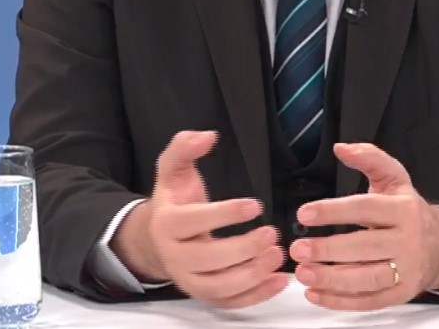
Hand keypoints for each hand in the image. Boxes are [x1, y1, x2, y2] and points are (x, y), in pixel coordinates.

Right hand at [111, 130, 288, 308]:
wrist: (158, 240)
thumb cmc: (175, 202)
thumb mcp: (173, 170)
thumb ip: (184, 147)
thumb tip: (207, 136)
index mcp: (166, 224)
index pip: (193, 221)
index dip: (225, 214)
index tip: (256, 205)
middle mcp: (174, 256)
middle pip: (208, 259)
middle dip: (243, 249)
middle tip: (272, 234)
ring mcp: (189, 280)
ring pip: (219, 287)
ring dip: (252, 275)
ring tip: (278, 256)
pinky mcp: (205, 295)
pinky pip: (230, 303)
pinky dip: (256, 296)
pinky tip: (279, 280)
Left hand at [289, 143, 438, 310]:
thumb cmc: (409, 212)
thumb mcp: (395, 178)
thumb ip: (368, 157)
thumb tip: (341, 148)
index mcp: (403, 210)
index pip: (365, 209)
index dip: (333, 211)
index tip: (305, 213)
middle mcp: (406, 240)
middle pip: (365, 247)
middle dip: (328, 249)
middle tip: (298, 249)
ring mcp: (405, 269)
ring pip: (367, 278)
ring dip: (331, 279)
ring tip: (304, 273)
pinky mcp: (400, 293)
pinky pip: (369, 300)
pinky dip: (341, 301)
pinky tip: (317, 294)